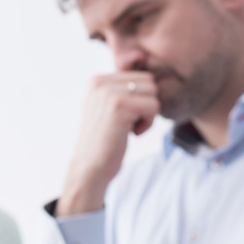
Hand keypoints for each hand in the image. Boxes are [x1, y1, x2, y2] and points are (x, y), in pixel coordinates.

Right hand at [57, 72, 158, 215]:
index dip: (138, 99)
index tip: (122, 117)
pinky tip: (131, 134)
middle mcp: (100, 82)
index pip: (139, 76)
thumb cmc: (104, 141)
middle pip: (148, 81)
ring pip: (153, 92)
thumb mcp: (106, 107)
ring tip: (128, 128)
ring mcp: (109, 93)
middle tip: (128, 123)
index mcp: (96, 80)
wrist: (89, 168)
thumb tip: (149, 76)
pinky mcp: (121, 106)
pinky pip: (154, 105)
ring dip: (148, 113)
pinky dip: (148, 123)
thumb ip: (121, 89)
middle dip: (145, 103)